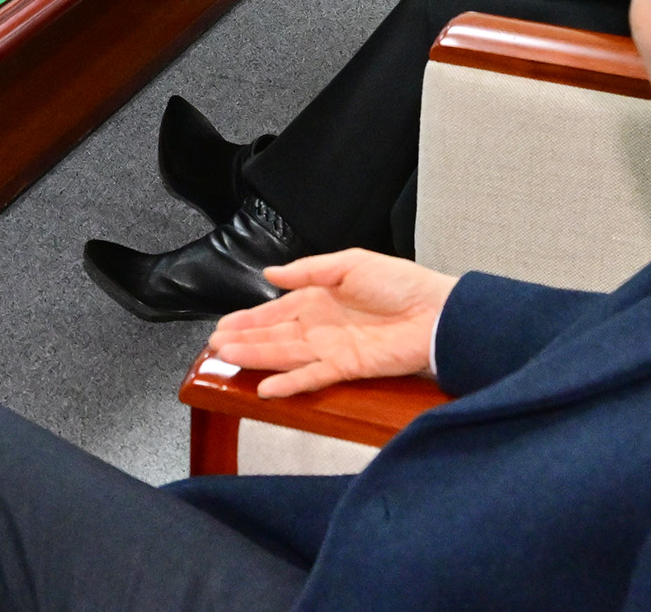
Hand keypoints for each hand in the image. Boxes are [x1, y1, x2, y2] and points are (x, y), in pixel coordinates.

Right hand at [207, 248, 459, 396]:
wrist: (436, 311)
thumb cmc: (400, 282)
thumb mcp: (349, 263)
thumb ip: (309, 270)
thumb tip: (271, 273)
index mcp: (319, 298)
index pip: (276, 311)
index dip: (249, 319)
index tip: (222, 326)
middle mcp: (321, 326)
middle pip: (274, 336)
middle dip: (244, 340)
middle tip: (214, 346)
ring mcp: (332, 348)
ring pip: (285, 355)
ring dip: (256, 358)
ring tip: (227, 359)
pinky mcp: (348, 368)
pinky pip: (313, 377)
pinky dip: (289, 383)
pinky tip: (266, 388)